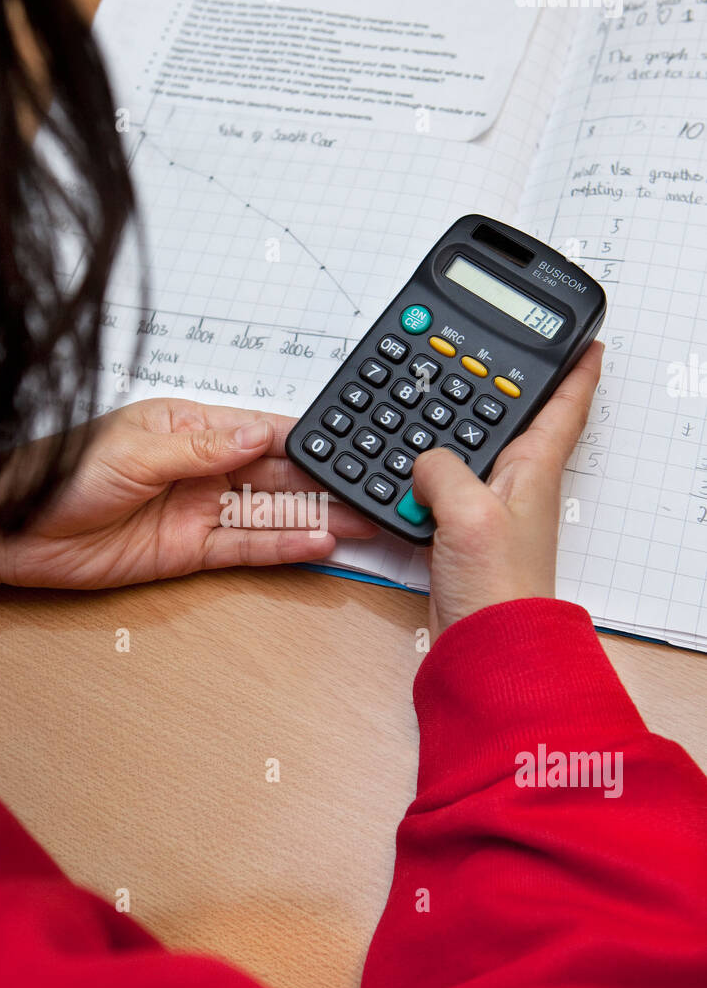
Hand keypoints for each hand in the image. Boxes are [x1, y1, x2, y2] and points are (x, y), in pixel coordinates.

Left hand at [0, 397, 375, 589]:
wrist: (13, 531)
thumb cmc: (60, 473)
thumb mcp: (133, 449)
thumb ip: (200, 447)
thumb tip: (257, 433)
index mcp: (190, 427)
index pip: (262, 430)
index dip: (307, 438)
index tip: (350, 443)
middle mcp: (202, 468)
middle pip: (278, 473)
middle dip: (325, 481)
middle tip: (373, 489)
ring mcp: (199, 511)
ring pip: (271, 512)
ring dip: (316, 517)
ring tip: (363, 520)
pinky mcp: (189, 551)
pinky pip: (246, 547)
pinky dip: (282, 546)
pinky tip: (317, 543)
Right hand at [409, 341, 603, 641]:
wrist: (487, 646)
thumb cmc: (498, 587)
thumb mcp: (469, 512)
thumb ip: (443, 469)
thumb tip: (422, 461)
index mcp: (535, 468)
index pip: (566, 405)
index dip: (577, 369)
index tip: (586, 341)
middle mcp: (516, 484)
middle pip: (511, 421)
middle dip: (496, 389)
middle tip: (481, 358)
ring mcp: (489, 509)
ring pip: (468, 453)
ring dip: (448, 434)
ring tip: (426, 409)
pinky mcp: (462, 533)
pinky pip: (440, 490)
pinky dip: (420, 478)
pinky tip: (402, 477)